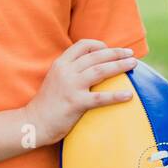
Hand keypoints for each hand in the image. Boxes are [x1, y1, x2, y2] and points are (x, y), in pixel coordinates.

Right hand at [23, 39, 137, 145]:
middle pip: (96, 56)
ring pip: (100, 70)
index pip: (83, 45)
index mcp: (61, 63)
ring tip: (133, 64)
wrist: (33, 122)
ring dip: (119, 66)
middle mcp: (66, 71)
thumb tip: (93, 66)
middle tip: (131, 54)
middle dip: (116, 53)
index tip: (110, 49)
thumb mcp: (56, 79)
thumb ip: (71, 70)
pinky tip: (129, 95)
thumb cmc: (48, 103)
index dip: (99, 45)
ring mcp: (71, 86)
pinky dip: (116, 95)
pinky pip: (100, 98)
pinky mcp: (75, 103)